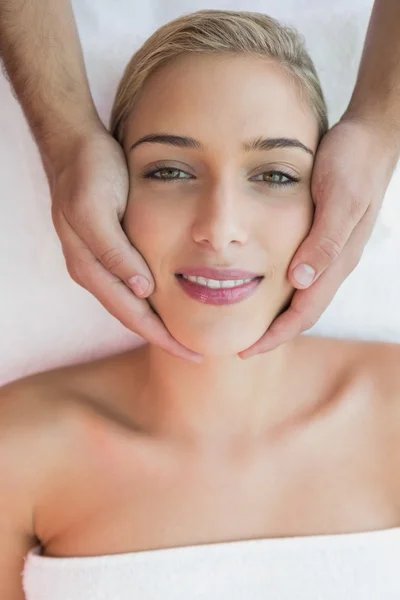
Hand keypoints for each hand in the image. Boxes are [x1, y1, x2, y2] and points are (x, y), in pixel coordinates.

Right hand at [46, 124, 201, 362]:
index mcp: (91, 266)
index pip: (132, 314)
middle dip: (163, 337)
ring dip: (158, 321)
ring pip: (132, 303)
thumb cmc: (88, 172)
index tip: (191, 354)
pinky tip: (169, 299)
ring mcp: (100, 260)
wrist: (74, 144)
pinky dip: (153, 299)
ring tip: (186, 335)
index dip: (161, 337)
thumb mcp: (98, 208)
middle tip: (195, 353)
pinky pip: (132, 284)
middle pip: (132, 315)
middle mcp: (94, 270)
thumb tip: (142, 290)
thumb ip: (115, 251)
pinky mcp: (109, 247)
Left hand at [239, 114, 399, 357]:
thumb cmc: (352, 163)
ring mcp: (329, 251)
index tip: (247, 350)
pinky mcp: (322, 238)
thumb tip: (299, 282)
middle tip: (241, 346)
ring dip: (276, 315)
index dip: (276, 334)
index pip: (305, 312)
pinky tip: (261, 286)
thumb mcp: (339, 198)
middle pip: (303, 311)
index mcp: (337, 260)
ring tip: (247, 324)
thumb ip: (324, 241)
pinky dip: (280, 290)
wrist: (368, 139)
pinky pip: (301, 275)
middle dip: (273, 333)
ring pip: (301, 296)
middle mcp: (333, 263)